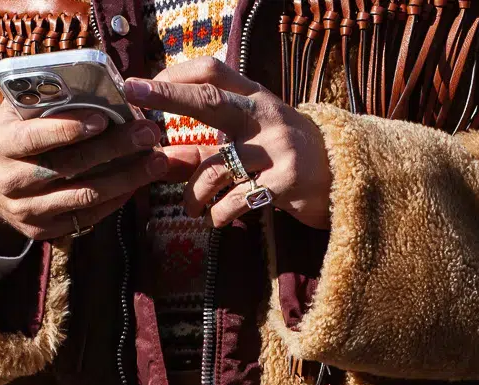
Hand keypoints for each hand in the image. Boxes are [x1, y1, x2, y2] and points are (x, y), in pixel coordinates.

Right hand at [0, 103, 168, 240]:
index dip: (69, 129)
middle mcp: (11, 181)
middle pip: (69, 165)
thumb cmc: (15, 137)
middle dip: (114, 148)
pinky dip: (117, 199)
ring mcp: (27, 210)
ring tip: (157, 161)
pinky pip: (88, 216)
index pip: (35, 138)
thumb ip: (45, 102)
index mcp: (1, 145)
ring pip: (84, 195)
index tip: (105, 117)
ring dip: (126, 178)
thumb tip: (94, 86)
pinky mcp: (45, 231)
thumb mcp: (16, 114)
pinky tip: (138, 181)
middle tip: (149, 133)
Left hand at [125, 57, 332, 229]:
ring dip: (194, 194)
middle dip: (167, 95)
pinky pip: (236, 200)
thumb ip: (216, 132)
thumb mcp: (256, 131)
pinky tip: (218, 219)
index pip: (212, 71)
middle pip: (209, 101)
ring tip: (192, 208)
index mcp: (255, 97)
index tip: (143, 86)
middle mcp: (265, 115)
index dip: (175, 75)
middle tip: (134, 93)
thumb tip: (161, 140)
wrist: (344, 178)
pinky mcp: (285, 181)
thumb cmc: (286, 154)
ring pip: (214, 168)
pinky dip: (219, 214)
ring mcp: (277, 147)